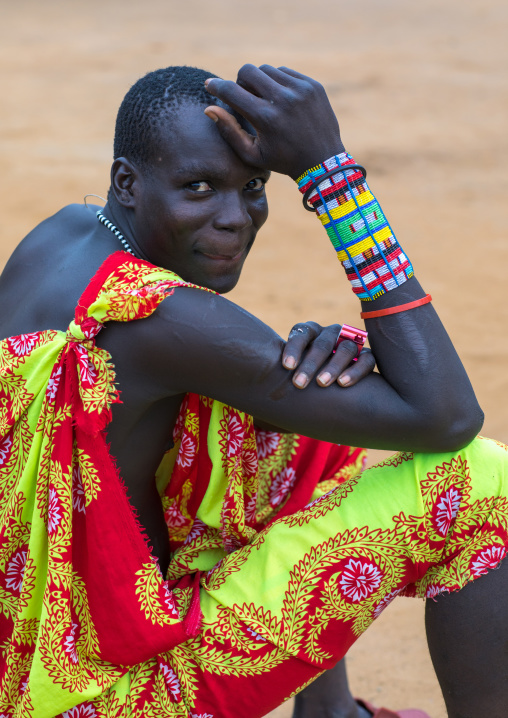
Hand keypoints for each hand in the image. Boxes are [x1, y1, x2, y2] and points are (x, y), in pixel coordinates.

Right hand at [204, 64, 343, 178]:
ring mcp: (300, 89)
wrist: (323, 161)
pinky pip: (285, 72)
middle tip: (243, 96)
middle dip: (240, 81)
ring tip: (264, 100)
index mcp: (266, 118)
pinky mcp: (312, 85)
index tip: (210, 85)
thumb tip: (209, 108)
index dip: (217, 86)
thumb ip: (229, 131)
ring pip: (267, 70)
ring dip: (260, 82)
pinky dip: (277, 82)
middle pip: (248, 71)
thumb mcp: (252, 154)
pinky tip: (280, 99)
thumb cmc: (282, 160)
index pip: (232, 91)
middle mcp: (283, 99)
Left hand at [282, 322, 375, 388]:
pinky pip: (367, 359)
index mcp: (310, 331)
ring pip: (346, 349)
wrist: (337, 381)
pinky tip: (342, 384)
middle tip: (299, 383)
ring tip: (322, 383)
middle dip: (310, 364)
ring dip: (333, 366)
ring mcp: (351, 342)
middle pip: (323, 343)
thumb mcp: (294, 368)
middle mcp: (331, 333)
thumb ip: (285, 369)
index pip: (301, 333)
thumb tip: (267, 391)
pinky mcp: (367, 355)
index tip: (287, 366)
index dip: (294, 348)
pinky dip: (355, 371)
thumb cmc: (305, 374)